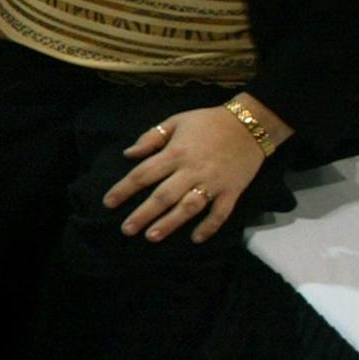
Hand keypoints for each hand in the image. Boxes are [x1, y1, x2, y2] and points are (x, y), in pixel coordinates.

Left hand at [104, 106, 268, 242]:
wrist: (250, 124)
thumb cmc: (208, 121)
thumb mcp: (175, 121)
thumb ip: (151, 138)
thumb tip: (128, 154)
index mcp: (175, 153)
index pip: (143, 174)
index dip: (124, 189)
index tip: (108, 203)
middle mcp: (192, 170)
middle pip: (163, 196)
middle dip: (143, 214)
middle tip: (126, 229)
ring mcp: (213, 183)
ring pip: (189, 207)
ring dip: (170, 224)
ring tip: (151, 237)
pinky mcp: (233, 191)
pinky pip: (220, 213)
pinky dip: (209, 226)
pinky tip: (196, 238)